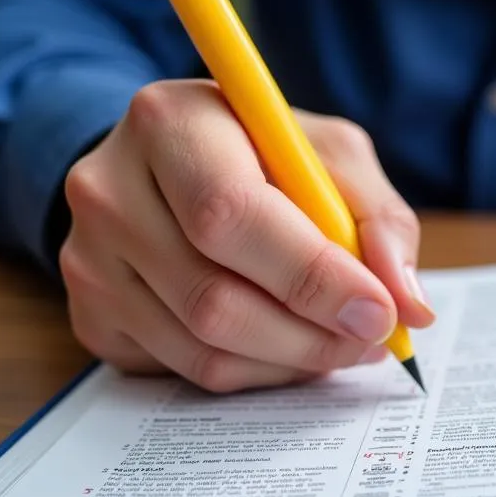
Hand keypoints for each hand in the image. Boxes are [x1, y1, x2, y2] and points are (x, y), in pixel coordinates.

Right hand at [60, 79, 433, 391]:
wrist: (167, 169)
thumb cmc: (260, 155)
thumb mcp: (329, 155)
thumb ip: (379, 218)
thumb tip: (407, 305)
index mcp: (169, 123)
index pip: (232, 217)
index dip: (312, 276)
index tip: (379, 313)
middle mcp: (107, 190)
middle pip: (212, 299)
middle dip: (310, 335)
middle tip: (371, 338)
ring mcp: (88, 260)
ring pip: (202, 349)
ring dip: (290, 361)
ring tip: (340, 341)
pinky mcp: (91, 317)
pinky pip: (184, 371)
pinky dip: (255, 373)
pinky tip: (287, 345)